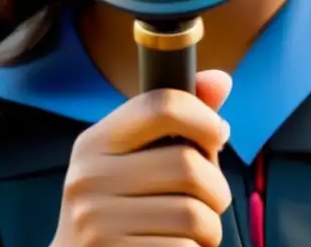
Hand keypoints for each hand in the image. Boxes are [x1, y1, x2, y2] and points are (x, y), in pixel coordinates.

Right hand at [52, 70, 233, 246]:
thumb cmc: (118, 207)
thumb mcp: (134, 158)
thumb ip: (176, 120)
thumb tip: (221, 80)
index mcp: (95, 142)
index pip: (161, 105)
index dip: (204, 118)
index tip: (217, 137)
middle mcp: (89, 178)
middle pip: (189, 165)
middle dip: (216, 187)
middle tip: (209, 198)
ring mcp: (97, 223)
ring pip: (195, 215)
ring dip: (210, 227)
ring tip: (194, 231)